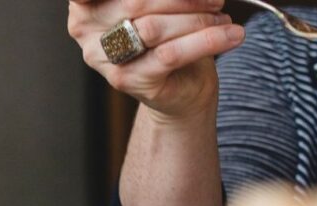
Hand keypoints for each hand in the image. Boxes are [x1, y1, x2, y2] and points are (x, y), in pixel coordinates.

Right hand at [68, 0, 244, 119]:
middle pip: (136, 2)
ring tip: (220, 17)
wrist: (179, 87)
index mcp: (86, 5)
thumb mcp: (161, 2)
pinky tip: (229, 34)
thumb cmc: (167, 35)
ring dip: (197, 18)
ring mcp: (106, 59)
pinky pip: (171, 54)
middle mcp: (87, 32)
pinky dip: (206, 40)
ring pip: (153, 28)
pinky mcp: (130, 80)